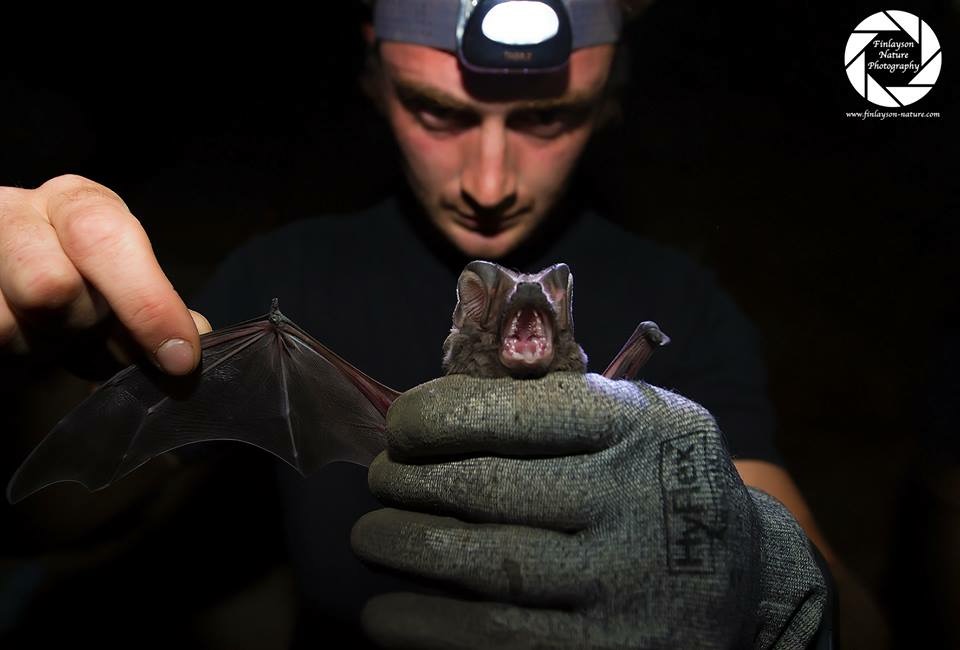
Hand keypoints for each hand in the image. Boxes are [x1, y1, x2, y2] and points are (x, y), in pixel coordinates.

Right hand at [0, 175, 208, 374]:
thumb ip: (156, 312)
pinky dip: (11, 351)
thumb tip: (189, 340)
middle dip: (80, 323)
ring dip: (40, 343)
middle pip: (50, 283)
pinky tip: (22, 334)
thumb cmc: (77, 290)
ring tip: (49, 330)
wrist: (14, 291)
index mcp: (77, 204)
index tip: (179, 355)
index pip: (104, 237)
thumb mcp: (121, 293)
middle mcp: (18, 211)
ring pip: (9, 320)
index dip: (146, 301)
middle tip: (87, 327)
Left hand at [352, 373, 826, 648]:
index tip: (400, 426)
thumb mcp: (636, 416)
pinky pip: (493, 642)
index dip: (438, 416)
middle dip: (410, 483)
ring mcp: (623, 587)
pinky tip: (387, 613)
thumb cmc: (658, 479)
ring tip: (371, 536)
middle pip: (489, 489)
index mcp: (638, 427)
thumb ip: (554, 401)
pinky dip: (423, 626)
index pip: (519, 413)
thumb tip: (432, 409)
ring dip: (404, 548)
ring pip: (484, 566)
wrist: (743, 578)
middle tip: (380, 480)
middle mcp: (634, 504)